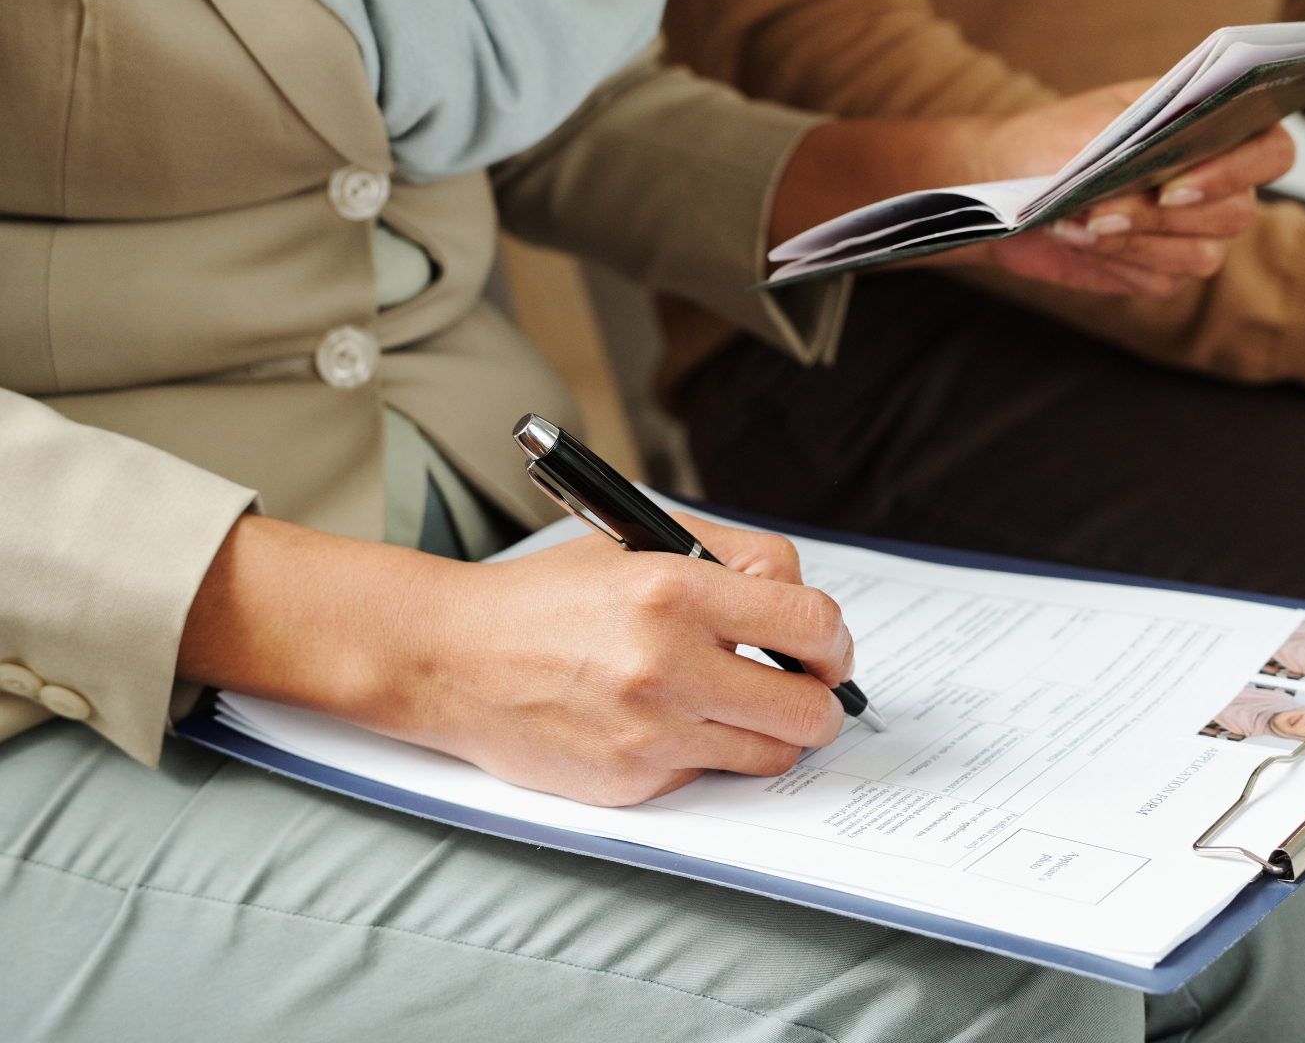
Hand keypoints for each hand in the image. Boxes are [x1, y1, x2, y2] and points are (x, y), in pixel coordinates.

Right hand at [179, 513, 851, 806]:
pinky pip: (709, 773)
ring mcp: (649, 731)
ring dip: (771, 731)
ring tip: (741, 704)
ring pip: (772, 753)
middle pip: (808, 708)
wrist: (451, 656)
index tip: (825, 645)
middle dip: (820, 698)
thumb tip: (803, 609)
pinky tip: (669, 720)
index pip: (810, 621)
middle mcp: (666, 664)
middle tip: (804, 686)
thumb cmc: (549, 597)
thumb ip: (731, 563)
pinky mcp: (631, 781)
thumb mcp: (640, 544)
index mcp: (674, 588)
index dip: (833, 638)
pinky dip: (706, 751)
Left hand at [769, 81, 1293, 299]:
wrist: (1005, 186)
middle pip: (1236, 213)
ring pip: (1201, 254)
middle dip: (1166, 216)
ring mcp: (1193, 231)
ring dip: (1137, 241)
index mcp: (1211, 129)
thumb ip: (1137, 147)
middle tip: (1106, 208)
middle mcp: (1215, 182)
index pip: (1270, 150)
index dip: (1237, 170)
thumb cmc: (1052, 142)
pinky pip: (1163, 278)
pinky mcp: (1161, 269)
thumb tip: (1163, 178)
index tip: (1175, 184)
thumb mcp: (1092, 130)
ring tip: (1081, 221)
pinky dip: (1119, 260)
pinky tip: (1078, 238)